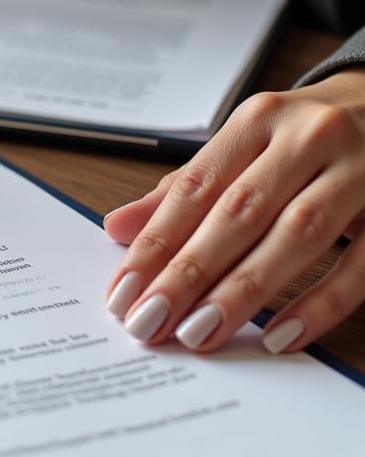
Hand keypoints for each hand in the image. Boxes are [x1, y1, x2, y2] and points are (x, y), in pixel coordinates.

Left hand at [102, 70, 364, 353]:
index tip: (122, 293)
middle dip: (187, 273)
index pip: (194, 188)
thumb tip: (116, 228)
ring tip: (199, 333)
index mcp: (257, 120)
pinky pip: (360, 263)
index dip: (154, 243)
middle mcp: (307, 137)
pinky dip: (319, 303)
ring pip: (296, 234)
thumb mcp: (244, 147)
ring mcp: (361, 170)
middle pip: (238, 212)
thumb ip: (184, 190)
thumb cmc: (306, 136)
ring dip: (242, 290)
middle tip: (149, 321)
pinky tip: (279, 336)